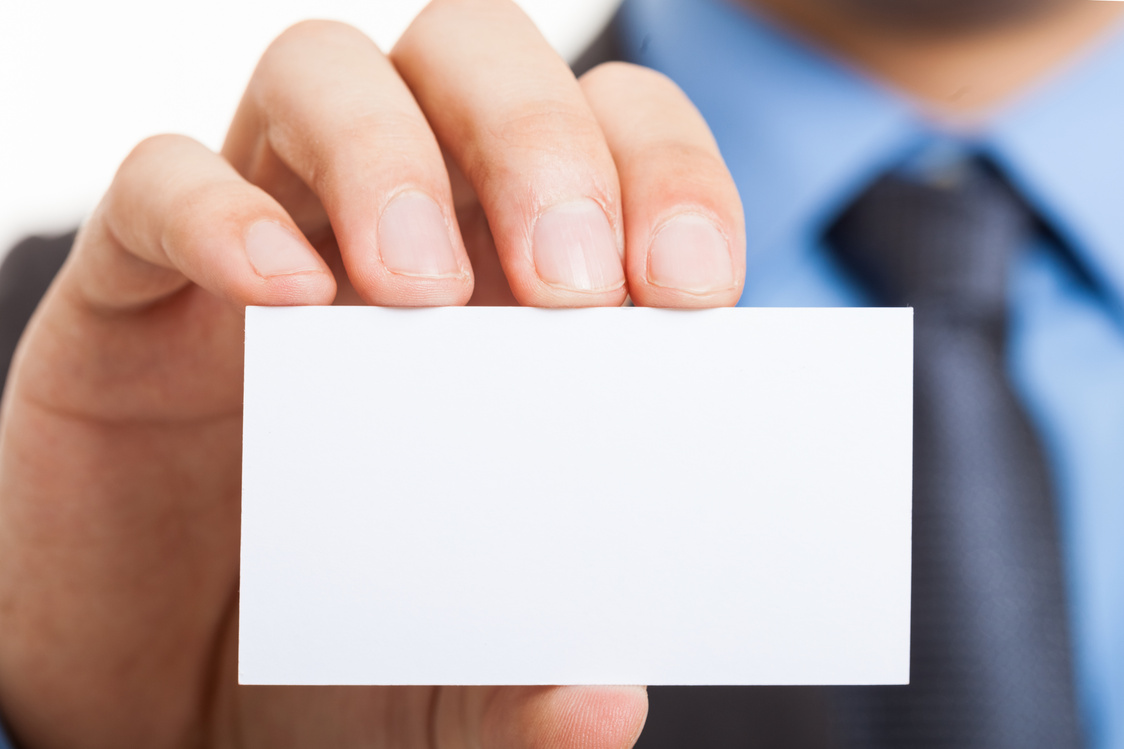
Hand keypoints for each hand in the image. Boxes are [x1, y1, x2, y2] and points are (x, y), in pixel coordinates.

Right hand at [0, 1, 744, 746]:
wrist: (165, 690)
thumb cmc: (340, 646)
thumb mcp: (453, 678)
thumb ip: (526, 681)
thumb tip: (606, 704)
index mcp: (512, 286)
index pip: (614, 142)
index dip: (665, 176)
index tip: (688, 287)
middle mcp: (398, 227)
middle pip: (476, 60)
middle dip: (539, 140)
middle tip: (568, 284)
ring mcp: (267, 235)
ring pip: (325, 73)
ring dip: (388, 154)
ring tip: (418, 294)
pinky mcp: (136, 283)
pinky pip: (162, 182)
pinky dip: (217, 212)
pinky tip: (280, 293)